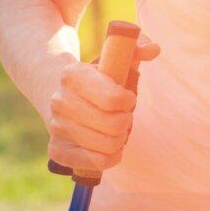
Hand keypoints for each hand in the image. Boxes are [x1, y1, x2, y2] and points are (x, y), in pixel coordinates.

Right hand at [46, 34, 159, 171]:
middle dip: (126, 121)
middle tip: (124, 115)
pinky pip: (93, 163)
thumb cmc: (99, 75)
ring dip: (120, 139)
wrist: (63, 92)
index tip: (128, 97)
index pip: (112, 99)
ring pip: (107, 146)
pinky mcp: (56, 150)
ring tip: (116, 128)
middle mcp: (59, 102)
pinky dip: (109, 158)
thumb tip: (153, 50)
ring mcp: (56, 127)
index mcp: (72, 75)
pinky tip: (109, 146)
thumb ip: (137, 47)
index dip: (128, 100)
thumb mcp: (116, 55)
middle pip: (113, 125)